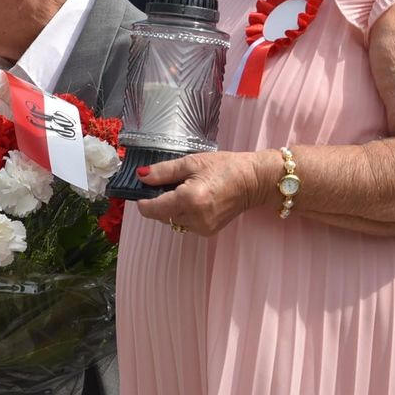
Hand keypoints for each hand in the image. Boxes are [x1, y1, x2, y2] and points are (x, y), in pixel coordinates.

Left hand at [133, 149, 280, 236]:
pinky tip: (196, 200)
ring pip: (172, 221)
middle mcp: (194, 217)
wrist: (252, 181)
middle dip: (159, 202)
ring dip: (171, 209)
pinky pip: (185, 225)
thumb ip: (163, 171)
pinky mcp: (208, 232)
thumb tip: (141, 176)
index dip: (143, 201)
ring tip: (186, 191)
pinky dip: (183, 214)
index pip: (152, 209)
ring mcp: (202, 227)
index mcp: (189, 199)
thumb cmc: (225, 167)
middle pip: (161, 216)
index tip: (143, 191)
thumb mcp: (191, 162)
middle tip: (171, 184)